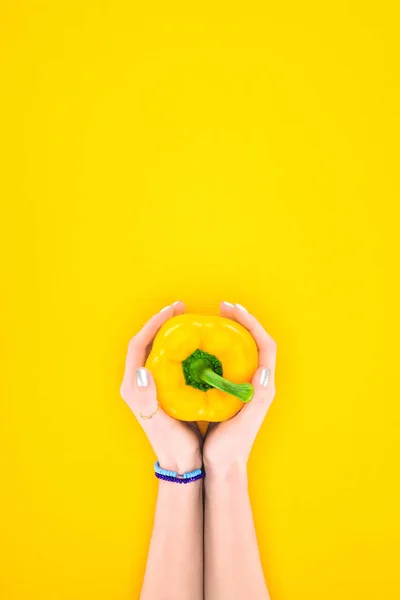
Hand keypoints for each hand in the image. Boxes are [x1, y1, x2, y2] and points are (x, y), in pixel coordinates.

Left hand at [120, 301, 201, 472]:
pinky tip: (195, 344)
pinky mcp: (162, 390)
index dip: (153, 324)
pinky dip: (179, 346)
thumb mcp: (159, 421)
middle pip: (146, 342)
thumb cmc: (172, 444)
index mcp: (133, 386)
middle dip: (162, 322)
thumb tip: (140, 371)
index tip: (172, 310)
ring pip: (157, 349)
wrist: (182, 464)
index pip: (138, 344)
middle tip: (182, 308)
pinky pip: (168, 360)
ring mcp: (150, 386)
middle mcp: (138, 383)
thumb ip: (146, 399)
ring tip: (189, 320)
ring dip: (170, 332)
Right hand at [203, 302, 276, 479]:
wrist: (223, 467)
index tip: (233, 309)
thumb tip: (265, 369)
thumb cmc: (232, 447)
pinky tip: (205, 345)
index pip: (265, 345)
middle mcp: (257, 383)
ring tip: (215, 319)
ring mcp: (245, 386)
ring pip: (243, 350)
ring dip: (232, 331)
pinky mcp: (233, 391)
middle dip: (241, 321)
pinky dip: (221, 347)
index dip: (252, 324)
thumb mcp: (245, 422)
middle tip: (222, 308)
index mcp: (263, 386)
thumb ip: (257, 398)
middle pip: (255, 342)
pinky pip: (230, 361)